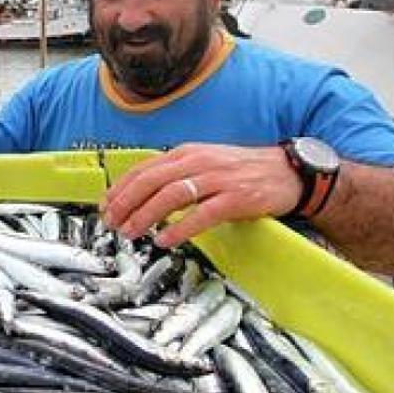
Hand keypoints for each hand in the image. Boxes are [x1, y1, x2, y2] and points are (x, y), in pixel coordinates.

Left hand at [101, 143, 301, 247]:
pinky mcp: (235, 198)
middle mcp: (198, 162)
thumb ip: (176, 174)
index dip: (120, 188)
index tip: (106, 206)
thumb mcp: (204, 163)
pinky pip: (202, 214)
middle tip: (112, 223)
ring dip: (146, 215)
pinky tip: (165, 239)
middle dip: (126, 203)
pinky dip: (180, 227)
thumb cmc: (242, 170)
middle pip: (151, 181)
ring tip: (132, 232)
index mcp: (187, 153)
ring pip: (171, 195)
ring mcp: (217, 179)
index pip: (144, 169)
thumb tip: (142, 192)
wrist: (287, 172)